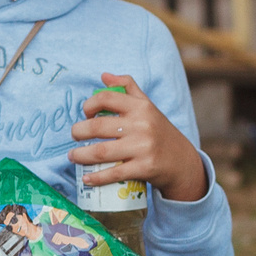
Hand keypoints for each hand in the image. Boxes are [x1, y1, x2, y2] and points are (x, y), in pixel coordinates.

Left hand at [69, 73, 207, 202]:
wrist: (182, 161)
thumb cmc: (159, 131)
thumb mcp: (147, 106)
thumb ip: (127, 87)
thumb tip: (104, 76)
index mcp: (140, 107)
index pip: (105, 98)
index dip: (88, 105)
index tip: (85, 115)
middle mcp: (142, 125)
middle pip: (97, 126)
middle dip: (78, 132)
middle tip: (74, 137)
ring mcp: (143, 147)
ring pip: (101, 151)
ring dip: (80, 155)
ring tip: (73, 156)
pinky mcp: (144, 168)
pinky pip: (114, 173)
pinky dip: (96, 177)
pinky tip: (87, 179)